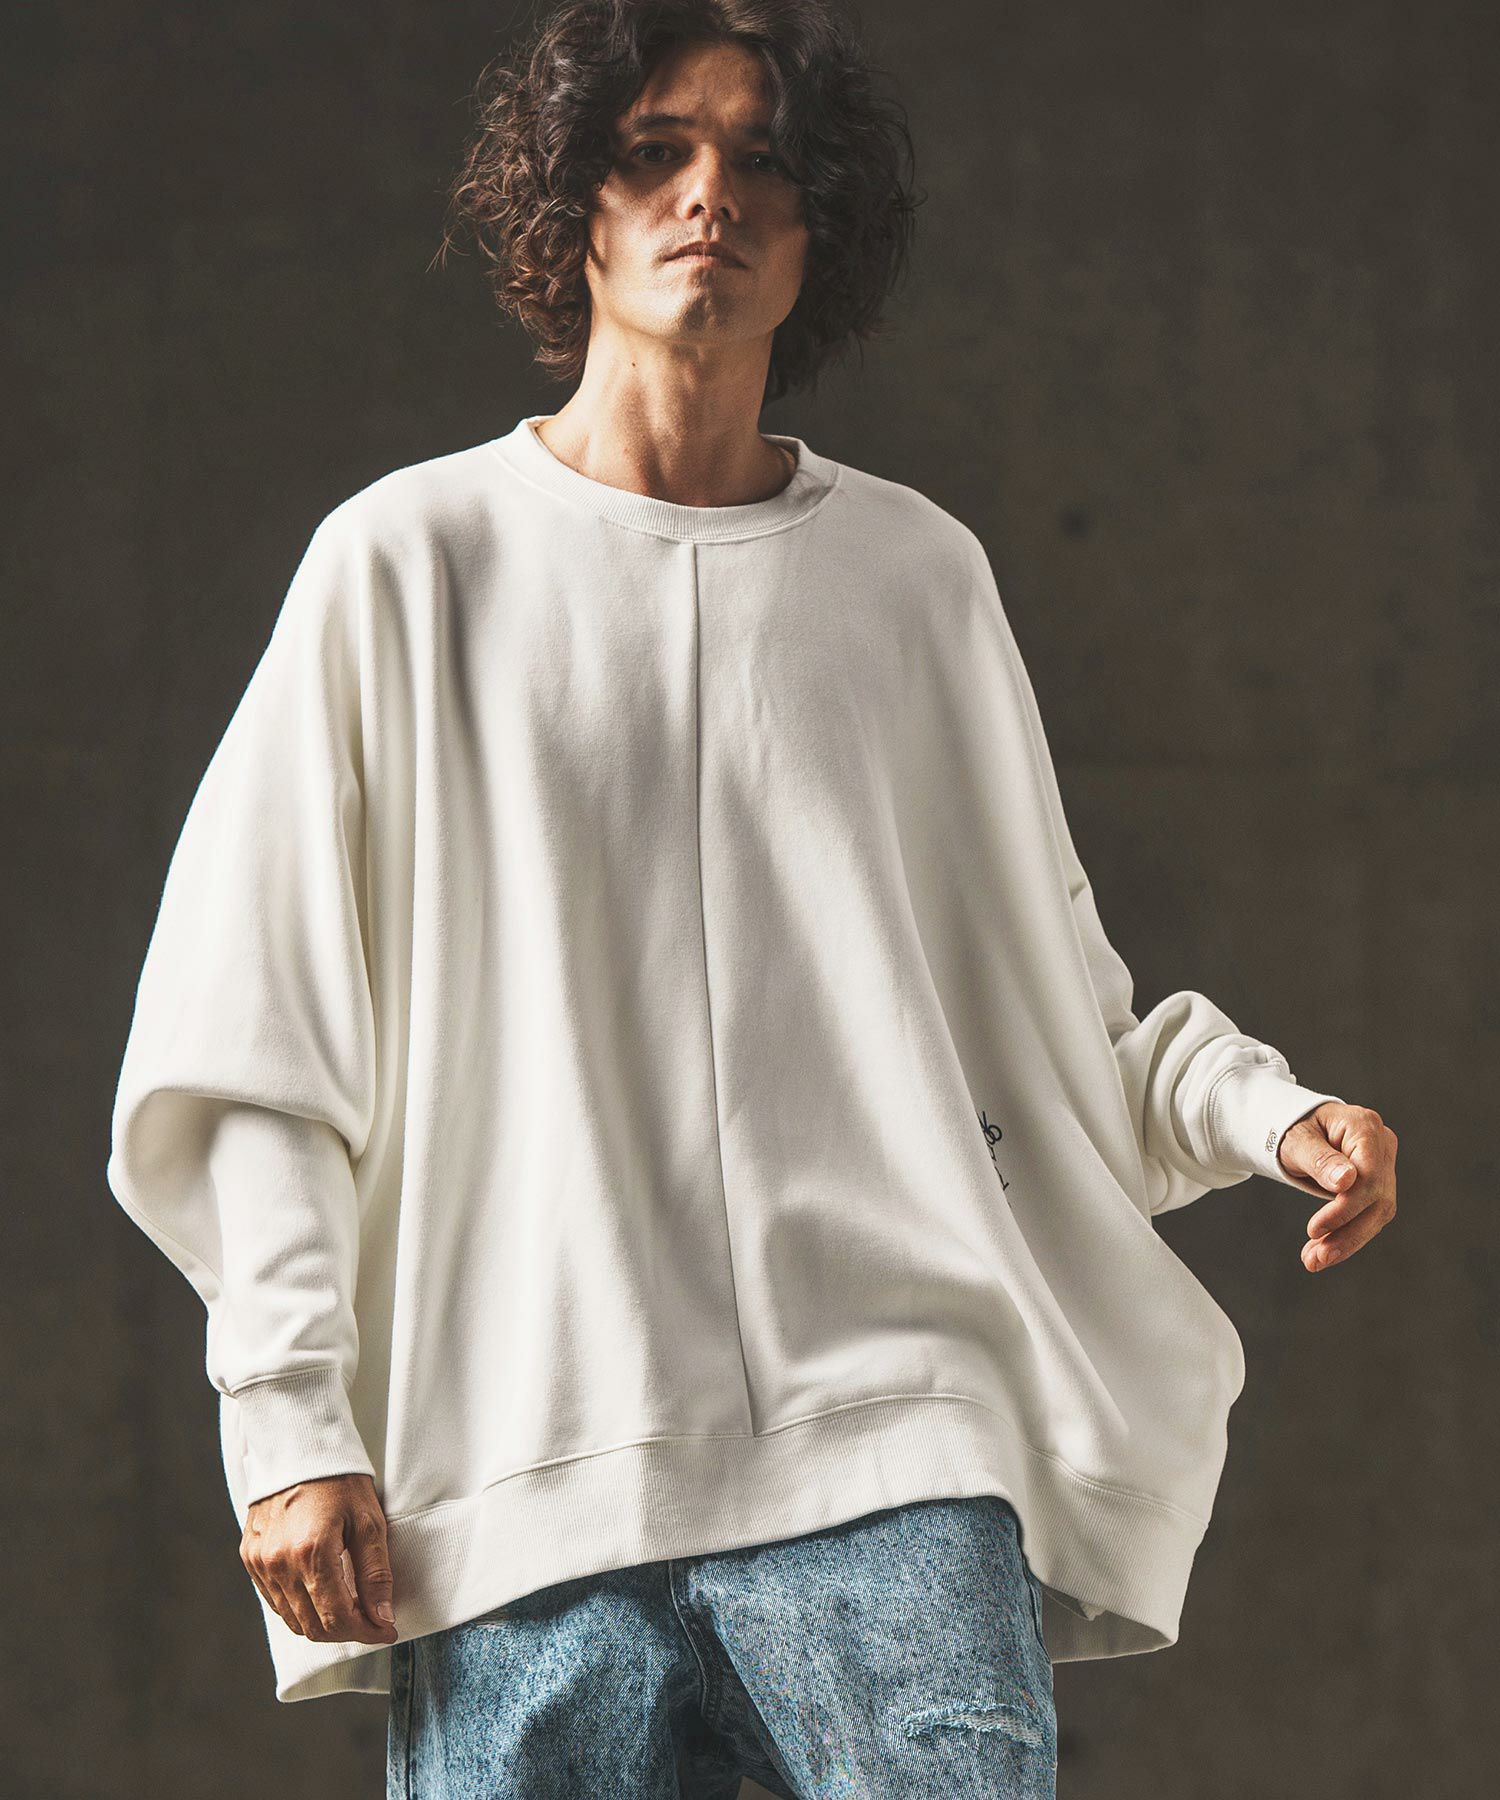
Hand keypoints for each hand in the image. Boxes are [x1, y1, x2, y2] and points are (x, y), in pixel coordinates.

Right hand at [240, 1471, 398, 1643]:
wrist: (299, 1446)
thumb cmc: (339, 1479)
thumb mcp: (369, 1521)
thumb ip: (376, 1573)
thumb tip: (383, 1618)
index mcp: (312, 1553)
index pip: (337, 1619)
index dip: (366, 1632)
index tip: (387, 1630)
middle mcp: (279, 1564)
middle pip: (313, 1627)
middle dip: (346, 1632)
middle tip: (372, 1621)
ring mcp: (260, 1562)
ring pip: (292, 1619)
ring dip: (322, 1623)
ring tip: (350, 1609)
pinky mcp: (250, 1557)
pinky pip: (274, 1600)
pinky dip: (299, 1607)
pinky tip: (320, 1594)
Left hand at [1276, 1101, 1397, 1272]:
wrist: (1297, 1126)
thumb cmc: (1293, 1127)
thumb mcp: (1296, 1140)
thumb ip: (1319, 1159)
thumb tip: (1346, 1182)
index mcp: (1364, 1127)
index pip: (1368, 1176)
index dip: (1345, 1208)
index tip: (1314, 1230)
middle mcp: (1382, 1145)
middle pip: (1378, 1199)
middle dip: (1347, 1234)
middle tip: (1314, 1259)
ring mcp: (1383, 1165)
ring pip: (1376, 1213)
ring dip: (1347, 1241)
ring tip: (1314, 1260)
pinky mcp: (1377, 1184)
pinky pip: (1368, 1215)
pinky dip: (1346, 1236)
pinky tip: (1324, 1252)